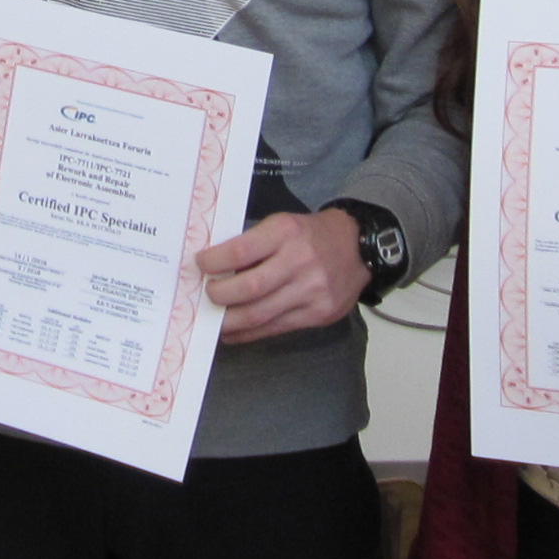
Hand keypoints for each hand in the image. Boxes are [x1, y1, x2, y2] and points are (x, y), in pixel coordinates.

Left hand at [200, 207, 366, 343]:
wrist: (358, 248)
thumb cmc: (310, 235)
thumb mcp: (282, 225)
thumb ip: (253, 245)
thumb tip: (214, 269)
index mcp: (286, 232)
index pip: (241, 251)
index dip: (214, 262)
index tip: (201, 265)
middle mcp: (300, 262)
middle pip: (249, 288)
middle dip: (219, 296)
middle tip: (207, 294)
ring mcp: (311, 291)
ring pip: (260, 314)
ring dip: (230, 321)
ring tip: (214, 318)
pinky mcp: (318, 314)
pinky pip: (275, 328)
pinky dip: (249, 333)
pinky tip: (233, 332)